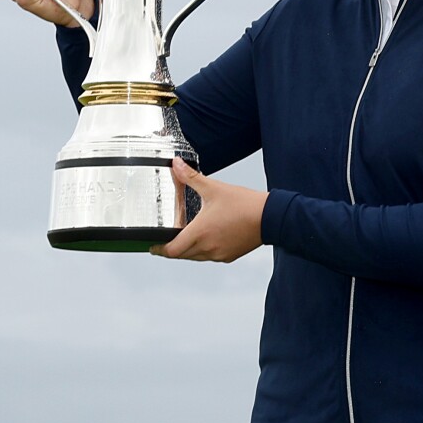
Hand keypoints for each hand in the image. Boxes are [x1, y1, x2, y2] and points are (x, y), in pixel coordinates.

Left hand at [151, 158, 265, 262]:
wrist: (270, 217)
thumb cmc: (245, 204)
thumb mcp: (214, 188)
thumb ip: (192, 177)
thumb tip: (177, 165)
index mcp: (200, 232)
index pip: (171, 250)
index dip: (159, 249)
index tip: (152, 245)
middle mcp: (207, 247)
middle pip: (181, 255)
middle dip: (172, 248)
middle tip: (166, 239)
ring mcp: (218, 254)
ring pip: (195, 257)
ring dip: (188, 249)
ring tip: (186, 235)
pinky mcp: (229, 256)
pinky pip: (209, 257)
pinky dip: (203, 250)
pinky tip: (208, 237)